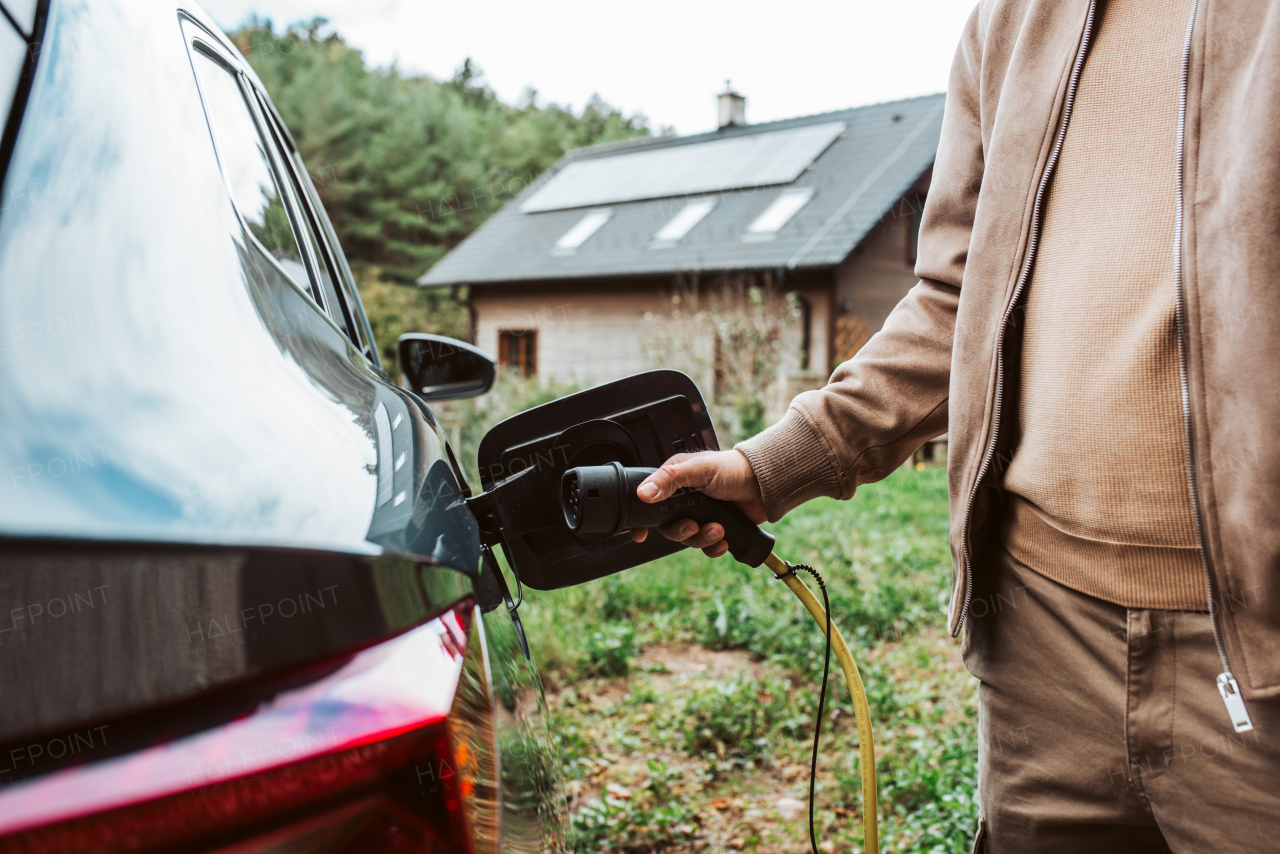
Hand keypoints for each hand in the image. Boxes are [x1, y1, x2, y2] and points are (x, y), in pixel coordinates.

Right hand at [629, 450, 765, 557]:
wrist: (764, 485)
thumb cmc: (733, 469)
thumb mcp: (699, 469)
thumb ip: (670, 479)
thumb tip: (644, 493)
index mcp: (675, 482)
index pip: (651, 503)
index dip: (645, 521)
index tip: (641, 535)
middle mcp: (685, 500)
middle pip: (669, 527)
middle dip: (682, 531)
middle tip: (694, 526)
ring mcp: (700, 515)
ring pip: (688, 539)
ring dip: (702, 539)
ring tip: (718, 530)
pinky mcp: (716, 528)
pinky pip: (706, 547)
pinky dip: (714, 547)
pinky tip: (724, 540)